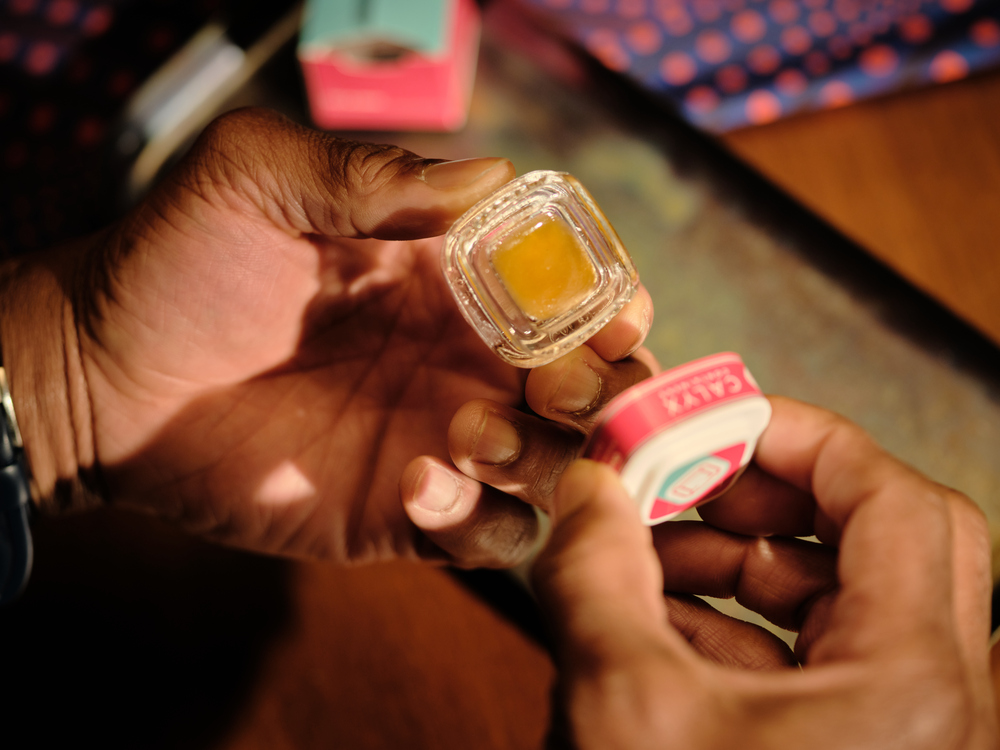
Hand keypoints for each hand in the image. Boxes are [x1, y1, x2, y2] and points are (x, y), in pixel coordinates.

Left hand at [0, 107, 653, 566]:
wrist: (101, 377)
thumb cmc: (176, 264)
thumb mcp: (261, 178)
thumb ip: (374, 174)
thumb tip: (497, 177)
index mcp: (452, 283)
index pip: (570, 295)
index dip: (609, 304)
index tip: (615, 313)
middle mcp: (463, 363)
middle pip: (589, 389)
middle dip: (603, 390)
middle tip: (558, 385)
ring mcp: (441, 442)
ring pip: (557, 467)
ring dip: (543, 455)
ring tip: (466, 431)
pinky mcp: (405, 516)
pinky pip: (490, 536)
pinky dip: (484, 520)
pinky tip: (417, 483)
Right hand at [533, 396, 997, 748]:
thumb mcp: (623, 704)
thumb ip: (599, 570)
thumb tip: (592, 483)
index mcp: (912, 686)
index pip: (895, 499)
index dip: (801, 439)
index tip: (716, 418)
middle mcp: (937, 707)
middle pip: (890, 540)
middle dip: (777, 496)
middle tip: (690, 477)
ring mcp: (901, 736)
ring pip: (851, 600)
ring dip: (750, 560)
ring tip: (651, 550)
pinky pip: (817, 662)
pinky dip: (743, 624)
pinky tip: (660, 616)